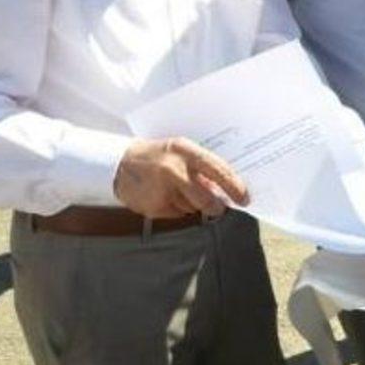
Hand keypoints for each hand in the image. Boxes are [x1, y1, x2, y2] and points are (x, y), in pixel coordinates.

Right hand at [113, 138, 247, 218]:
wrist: (120, 164)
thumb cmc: (160, 156)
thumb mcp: (181, 152)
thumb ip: (203, 168)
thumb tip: (225, 190)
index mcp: (185, 150)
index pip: (217, 170)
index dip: (234, 186)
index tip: (244, 197)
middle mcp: (173, 169)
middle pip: (206, 197)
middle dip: (216, 206)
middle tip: (219, 206)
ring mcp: (162, 189)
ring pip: (192, 207)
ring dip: (193, 204)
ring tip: (179, 190)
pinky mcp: (153, 207)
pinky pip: (177, 213)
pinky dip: (177, 208)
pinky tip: (165, 195)